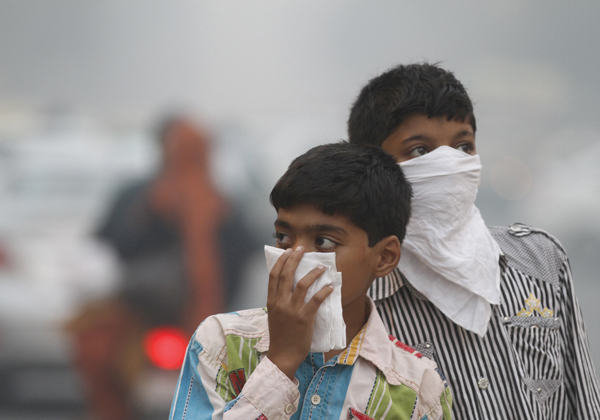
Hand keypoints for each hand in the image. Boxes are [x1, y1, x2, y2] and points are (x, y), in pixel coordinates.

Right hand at [266, 246, 332, 379]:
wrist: (283, 356)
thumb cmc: (280, 335)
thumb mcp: (274, 314)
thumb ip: (279, 300)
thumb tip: (289, 285)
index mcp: (271, 301)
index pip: (274, 275)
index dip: (281, 261)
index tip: (288, 251)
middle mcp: (280, 303)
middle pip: (287, 275)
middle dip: (295, 259)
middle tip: (303, 249)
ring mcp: (292, 311)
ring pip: (302, 285)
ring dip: (313, 273)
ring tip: (322, 267)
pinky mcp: (304, 319)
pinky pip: (316, 300)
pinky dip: (323, 291)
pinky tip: (330, 287)